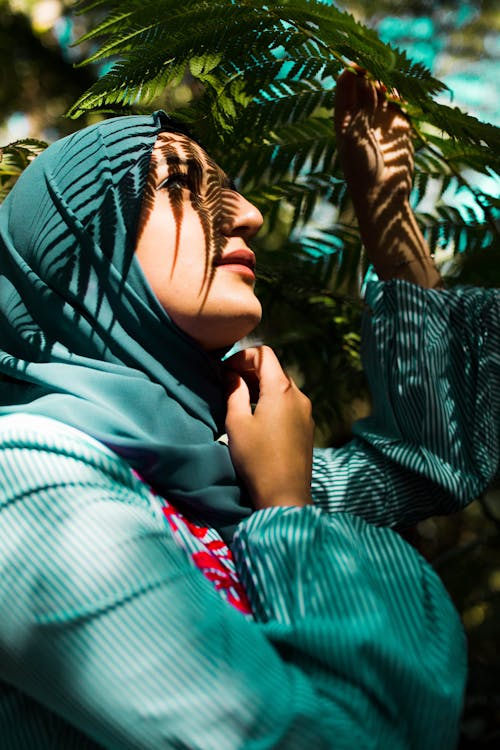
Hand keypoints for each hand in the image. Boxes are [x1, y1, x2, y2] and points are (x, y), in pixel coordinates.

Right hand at [224, 346, 313, 509]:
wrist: (284, 494)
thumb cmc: (256, 458)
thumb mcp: (237, 422)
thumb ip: (234, 392)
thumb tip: (231, 375)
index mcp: (281, 389)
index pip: (264, 354)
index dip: (242, 356)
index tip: (225, 371)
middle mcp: (299, 395)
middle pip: (274, 370)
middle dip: (250, 371)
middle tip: (228, 384)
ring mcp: (306, 412)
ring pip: (282, 387)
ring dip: (261, 387)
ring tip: (240, 401)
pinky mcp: (307, 427)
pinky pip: (289, 404)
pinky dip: (272, 402)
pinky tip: (257, 418)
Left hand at [334, 67, 413, 212]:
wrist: (381, 192)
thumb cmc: (360, 167)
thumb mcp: (356, 134)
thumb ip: (359, 105)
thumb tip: (360, 73)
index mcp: (343, 117)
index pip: (345, 85)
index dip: (351, 71)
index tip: (359, 62)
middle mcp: (361, 115)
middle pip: (364, 83)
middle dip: (371, 72)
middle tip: (377, 70)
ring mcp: (381, 118)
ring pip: (383, 89)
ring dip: (386, 81)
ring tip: (388, 85)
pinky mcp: (399, 124)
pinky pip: (400, 101)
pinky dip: (400, 93)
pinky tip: (398, 95)